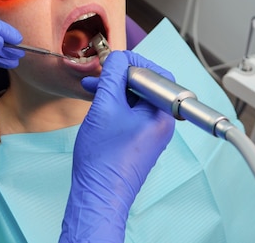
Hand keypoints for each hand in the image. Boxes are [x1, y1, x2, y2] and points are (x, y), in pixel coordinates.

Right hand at [60, 51, 175, 242]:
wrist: (98, 195)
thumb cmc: (103, 159)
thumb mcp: (105, 107)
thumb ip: (113, 77)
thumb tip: (119, 58)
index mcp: (161, 114)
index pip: (157, 75)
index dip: (134, 63)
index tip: (115, 61)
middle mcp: (160, 124)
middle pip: (146, 87)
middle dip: (121, 77)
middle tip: (101, 76)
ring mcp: (150, 134)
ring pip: (136, 101)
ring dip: (115, 91)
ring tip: (93, 90)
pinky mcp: (138, 142)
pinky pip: (130, 115)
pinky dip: (115, 106)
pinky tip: (98, 106)